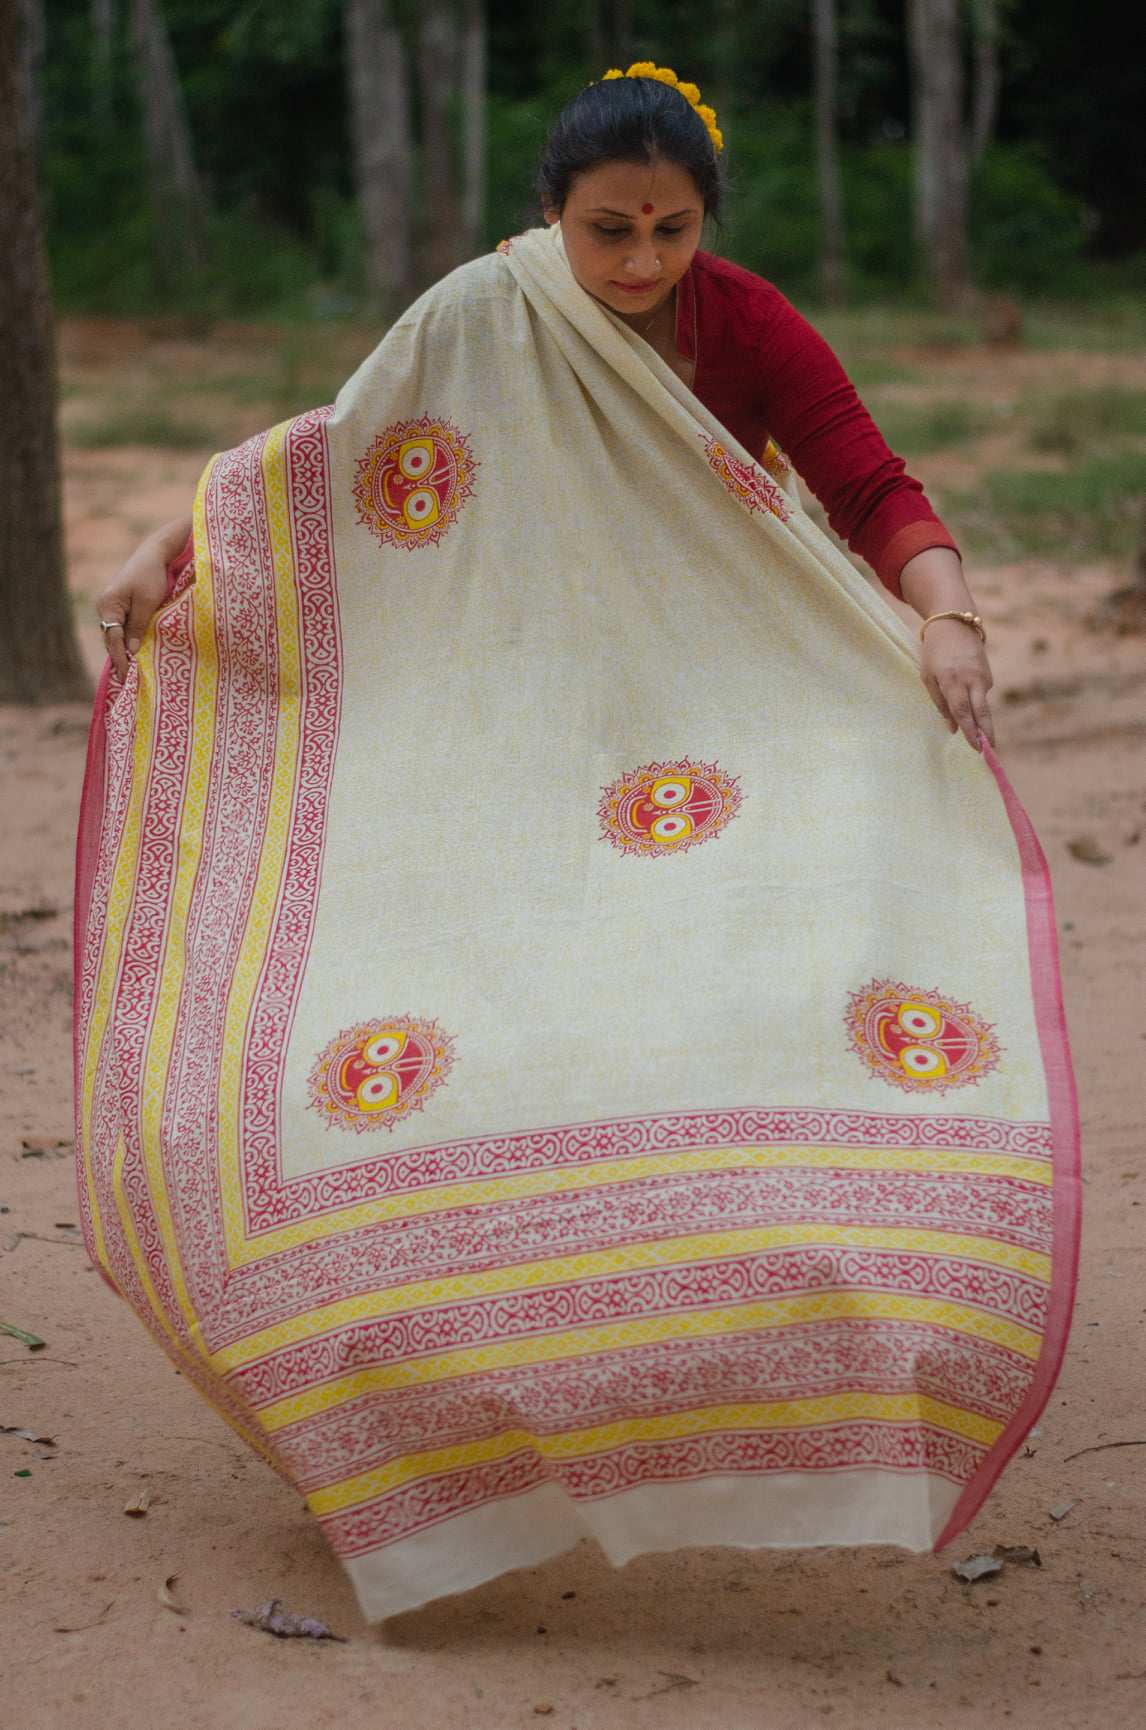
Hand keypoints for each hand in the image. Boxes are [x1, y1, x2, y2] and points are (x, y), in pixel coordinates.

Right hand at [95, 513, 191, 679]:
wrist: (154, 554)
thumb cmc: (152, 576)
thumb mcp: (148, 603)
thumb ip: (138, 627)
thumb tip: (131, 651)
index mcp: (108, 605)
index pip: (113, 639)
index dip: (121, 659)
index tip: (127, 677)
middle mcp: (104, 606)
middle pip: (111, 639)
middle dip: (120, 658)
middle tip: (129, 681)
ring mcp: (110, 606)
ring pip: (115, 634)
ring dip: (123, 651)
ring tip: (131, 673)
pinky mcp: (119, 605)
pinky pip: (121, 627)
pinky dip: (126, 640)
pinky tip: (133, 653)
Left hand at [920, 619, 994, 749]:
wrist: (955, 623)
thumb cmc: (934, 653)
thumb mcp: (928, 677)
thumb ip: (940, 703)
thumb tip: (952, 728)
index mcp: (952, 679)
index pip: (962, 711)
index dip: (969, 731)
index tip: (975, 748)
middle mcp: (971, 678)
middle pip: (981, 711)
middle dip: (986, 733)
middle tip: (989, 751)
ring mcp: (982, 675)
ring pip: (983, 705)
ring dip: (982, 722)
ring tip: (983, 739)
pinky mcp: (988, 674)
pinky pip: (981, 694)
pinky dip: (975, 701)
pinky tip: (968, 697)